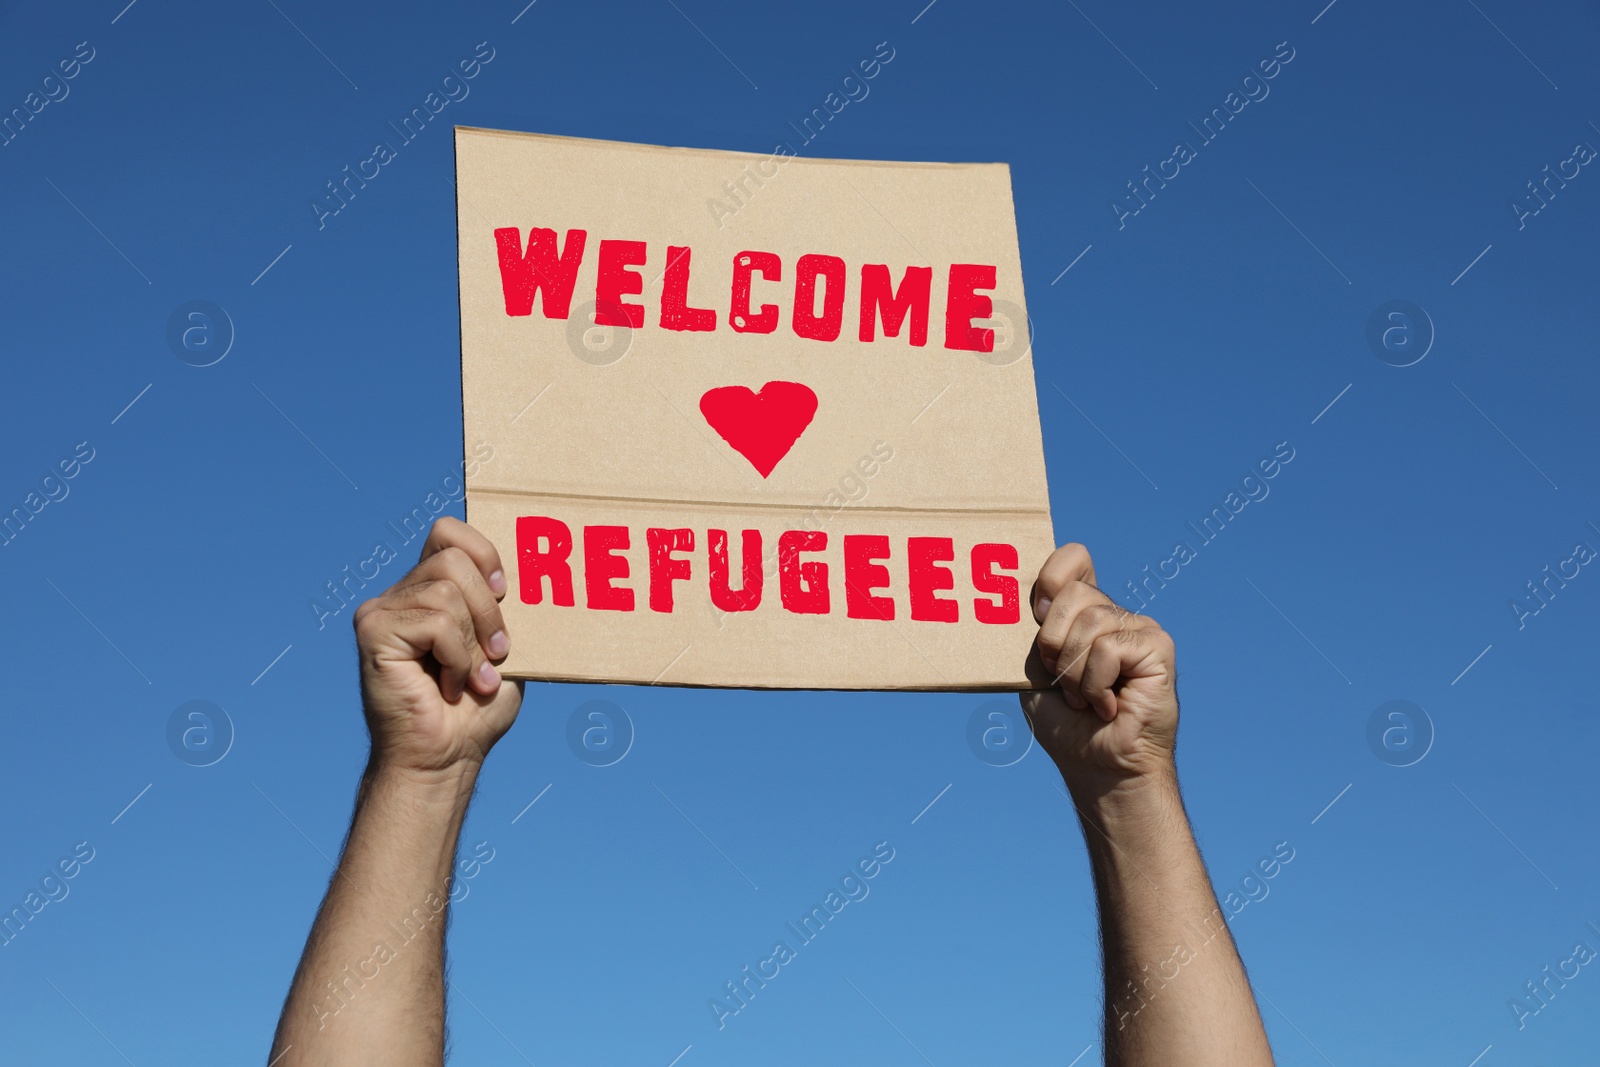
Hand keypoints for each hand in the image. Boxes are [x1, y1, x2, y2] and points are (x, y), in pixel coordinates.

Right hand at [353, 517, 521, 776]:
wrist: (447, 756)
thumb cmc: (477, 707)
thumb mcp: (504, 644)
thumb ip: (506, 605)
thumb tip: (533, 567)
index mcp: (429, 588)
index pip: (449, 531)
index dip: (484, 553)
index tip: (505, 592)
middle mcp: (401, 593)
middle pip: (453, 557)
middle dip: (489, 608)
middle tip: (496, 652)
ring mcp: (381, 610)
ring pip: (447, 590)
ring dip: (474, 641)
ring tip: (471, 677)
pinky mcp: (373, 632)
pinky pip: (435, 622)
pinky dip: (457, 657)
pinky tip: (449, 686)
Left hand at [1019, 543, 1178, 799]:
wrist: (1098, 767)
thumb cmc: (1066, 724)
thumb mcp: (1035, 669)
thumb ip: (1034, 631)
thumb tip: (1031, 599)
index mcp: (1084, 612)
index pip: (1072, 558)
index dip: (1050, 578)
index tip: (1036, 616)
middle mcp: (1114, 613)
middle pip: (1072, 592)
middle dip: (1052, 642)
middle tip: (1061, 680)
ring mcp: (1139, 627)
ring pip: (1090, 622)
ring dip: (1074, 673)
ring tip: (1085, 700)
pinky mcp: (1157, 647)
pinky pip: (1108, 648)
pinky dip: (1095, 684)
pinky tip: (1107, 706)